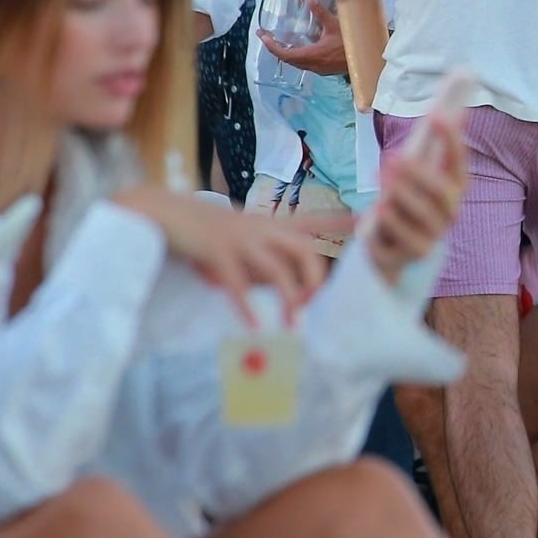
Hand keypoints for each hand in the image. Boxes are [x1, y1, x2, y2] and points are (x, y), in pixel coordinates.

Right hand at [110, 186, 333, 326]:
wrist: (166, 211)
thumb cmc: (208, 230)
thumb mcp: (244, 238)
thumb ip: (267, 258)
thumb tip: (288, 289)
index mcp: (271, 224)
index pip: (316, 221)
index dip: (344, 222)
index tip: (371, 222)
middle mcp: (262, 228)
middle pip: (303, 250)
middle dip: (314, 279)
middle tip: (312, 305)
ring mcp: (241, 239)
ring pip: (276, 268)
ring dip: (287, 298)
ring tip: (292, 324)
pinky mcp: (217, 252)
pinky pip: (237, 282)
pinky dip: (247, 306)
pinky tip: (255, 326)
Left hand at [258, 0, 349, 77]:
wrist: (369, 58)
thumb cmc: (352, 43)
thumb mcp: (335, 25)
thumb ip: (321, 12)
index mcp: (311, 55)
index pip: (284, 53)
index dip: (270, 45)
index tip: (262, 36)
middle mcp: (312, 65)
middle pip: (288, 59)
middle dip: (276, 48)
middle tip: (268, 37)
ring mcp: (319, 70)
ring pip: (297, 63)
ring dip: (288, 53)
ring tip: (282, 41)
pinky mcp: (326, 70)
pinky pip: (306, 64)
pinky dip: (299, 56)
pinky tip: (303, 47)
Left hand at [366, 109, 466, 281]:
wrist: (399, 250)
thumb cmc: (408, 202)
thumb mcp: (417, 176)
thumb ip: (430, 149)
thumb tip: (448, 107)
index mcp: (453, 190)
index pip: (459, 163)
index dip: (451, 139)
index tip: (437, 116)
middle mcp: (449, 214)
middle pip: (443, 194)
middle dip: (420, 174)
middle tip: (395, 157)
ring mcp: (434, 237)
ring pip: (424, 217)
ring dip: (403, 195)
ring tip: (382, 177)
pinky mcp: (414, 256)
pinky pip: (404, 241)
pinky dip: (391, 225)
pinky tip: (377, 211)